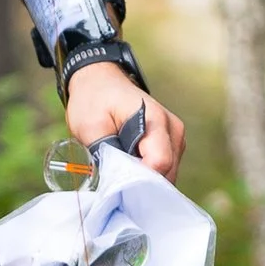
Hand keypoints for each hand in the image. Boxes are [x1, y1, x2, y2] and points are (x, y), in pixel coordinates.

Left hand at [63, 60, 185, 181]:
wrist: (101, 82)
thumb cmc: (94, 100)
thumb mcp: (89, 127)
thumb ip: (106, 154)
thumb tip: (118, 182)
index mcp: (155, 121)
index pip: (159, 164)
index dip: (138, 180)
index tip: (117, 183)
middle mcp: (173, 129)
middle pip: (166, 173)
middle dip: (141, 183)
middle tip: (115, 180)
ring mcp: (175, 137)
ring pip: (167, 174)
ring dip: (144, 179)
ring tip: (120, 170)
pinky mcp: (172, 144)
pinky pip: (164, 169)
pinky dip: (147, 174)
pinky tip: (129, 167)